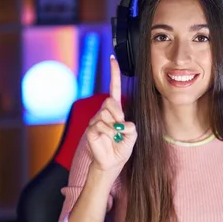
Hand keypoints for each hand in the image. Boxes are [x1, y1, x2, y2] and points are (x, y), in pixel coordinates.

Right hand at [86, 55, 136, 172]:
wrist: (112, 163)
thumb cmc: (121, 147)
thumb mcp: (132, 135)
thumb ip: (130, 126)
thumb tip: (122, 123)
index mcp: (115, 110)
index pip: (113, 89)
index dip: (113, 74)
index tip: (112, 59)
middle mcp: (103, 112)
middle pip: (109, 101)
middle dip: (118, 113)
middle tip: (121, 126)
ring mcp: (95, 120)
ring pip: (105, 114)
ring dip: (114, 127)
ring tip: (115, 136)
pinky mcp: (90, 130)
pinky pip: (100, 126)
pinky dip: (109, 133)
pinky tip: (109, 139)